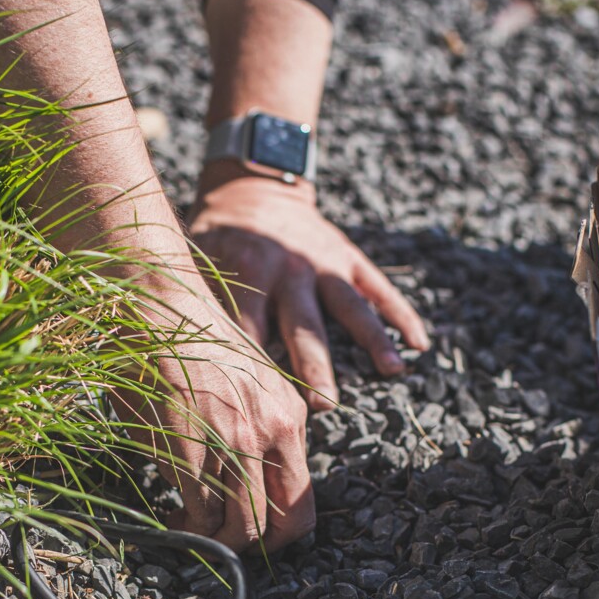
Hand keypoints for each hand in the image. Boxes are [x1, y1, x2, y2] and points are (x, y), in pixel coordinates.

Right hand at [112, 272, 313, 552]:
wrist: (155, 301)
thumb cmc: (189, 341)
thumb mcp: (247, 383)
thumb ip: (259, 430)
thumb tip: (250, 486)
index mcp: (290, 416)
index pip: (303, 501)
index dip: (278, 532)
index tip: (248, 531)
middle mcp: (273, 430)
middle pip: (282, 526)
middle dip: (249, 547)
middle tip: (218, 542)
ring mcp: (234, 438)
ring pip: (241, 526)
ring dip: (213, 539)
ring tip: (187, 526)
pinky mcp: (193, 442)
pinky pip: (199, 507)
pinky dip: (184, 522)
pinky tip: (170, 512)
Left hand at [188, 166, 429, 409]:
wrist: (250, 185)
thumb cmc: (215, 239)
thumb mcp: (197, 267)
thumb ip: (198, 311)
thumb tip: (176, 361)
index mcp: (248, 280)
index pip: (250, 336)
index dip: (254, 376)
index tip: (260, 413)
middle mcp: (288, 274)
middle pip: (304, 329)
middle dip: (314, 368)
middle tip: (325, 406)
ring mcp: (323, 265)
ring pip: (351, 308)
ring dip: (373, 340)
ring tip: (393, 372)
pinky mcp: (348, 257)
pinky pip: (379, 288)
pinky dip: (402, 314)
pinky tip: (421, 343)